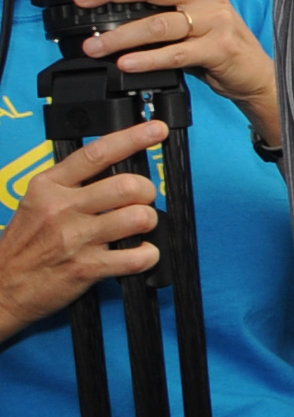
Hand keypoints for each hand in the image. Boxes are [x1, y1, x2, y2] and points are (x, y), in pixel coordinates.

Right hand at [0, 119, 167, 340]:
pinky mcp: (87, 267)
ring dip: (148, 222)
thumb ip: (72, 184)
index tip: (155, 130)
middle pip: (127, 185)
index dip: (133, 138)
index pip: (97, 153)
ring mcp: (75, 238)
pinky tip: (140, 252)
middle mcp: (62, 209)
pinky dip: (149, 255)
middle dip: (146, 192)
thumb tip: (117, 169)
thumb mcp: (37, 202)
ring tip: (138, 227)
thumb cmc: (24, 245)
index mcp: (49, 187)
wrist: (2, 286)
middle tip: (142, 199)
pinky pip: (137, 256)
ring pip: (138, 217)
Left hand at [72, 0, 278, 146]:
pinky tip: (128, 63)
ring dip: (121, 35)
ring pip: (159, 24)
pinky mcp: (218, 50)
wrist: (252, 70)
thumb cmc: (214, 38)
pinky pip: (176, 54)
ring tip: (95, 46)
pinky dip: (148, 59)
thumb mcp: (190, 8)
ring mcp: (214, 22)